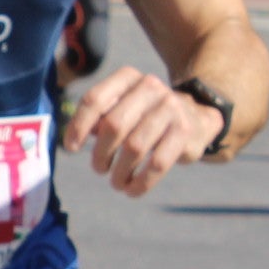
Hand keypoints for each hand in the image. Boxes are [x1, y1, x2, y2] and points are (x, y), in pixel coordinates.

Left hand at [60, 66, 216, 196]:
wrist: (197, 117)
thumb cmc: (146, 116)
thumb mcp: (122, 107)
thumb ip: (99, 118)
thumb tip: (74, 139)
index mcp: (128, 77)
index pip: (95, 99)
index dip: (78, 126)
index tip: (71, 148)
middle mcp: (151, 87)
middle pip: (113, 125)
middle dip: (101, 153)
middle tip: (99, 169)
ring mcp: (171, 107)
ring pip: (134, 147)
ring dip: (120, 172)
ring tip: (116, 182)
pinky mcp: (185, 131)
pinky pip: (157, 164)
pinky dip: (141, 182)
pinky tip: (132, 190)